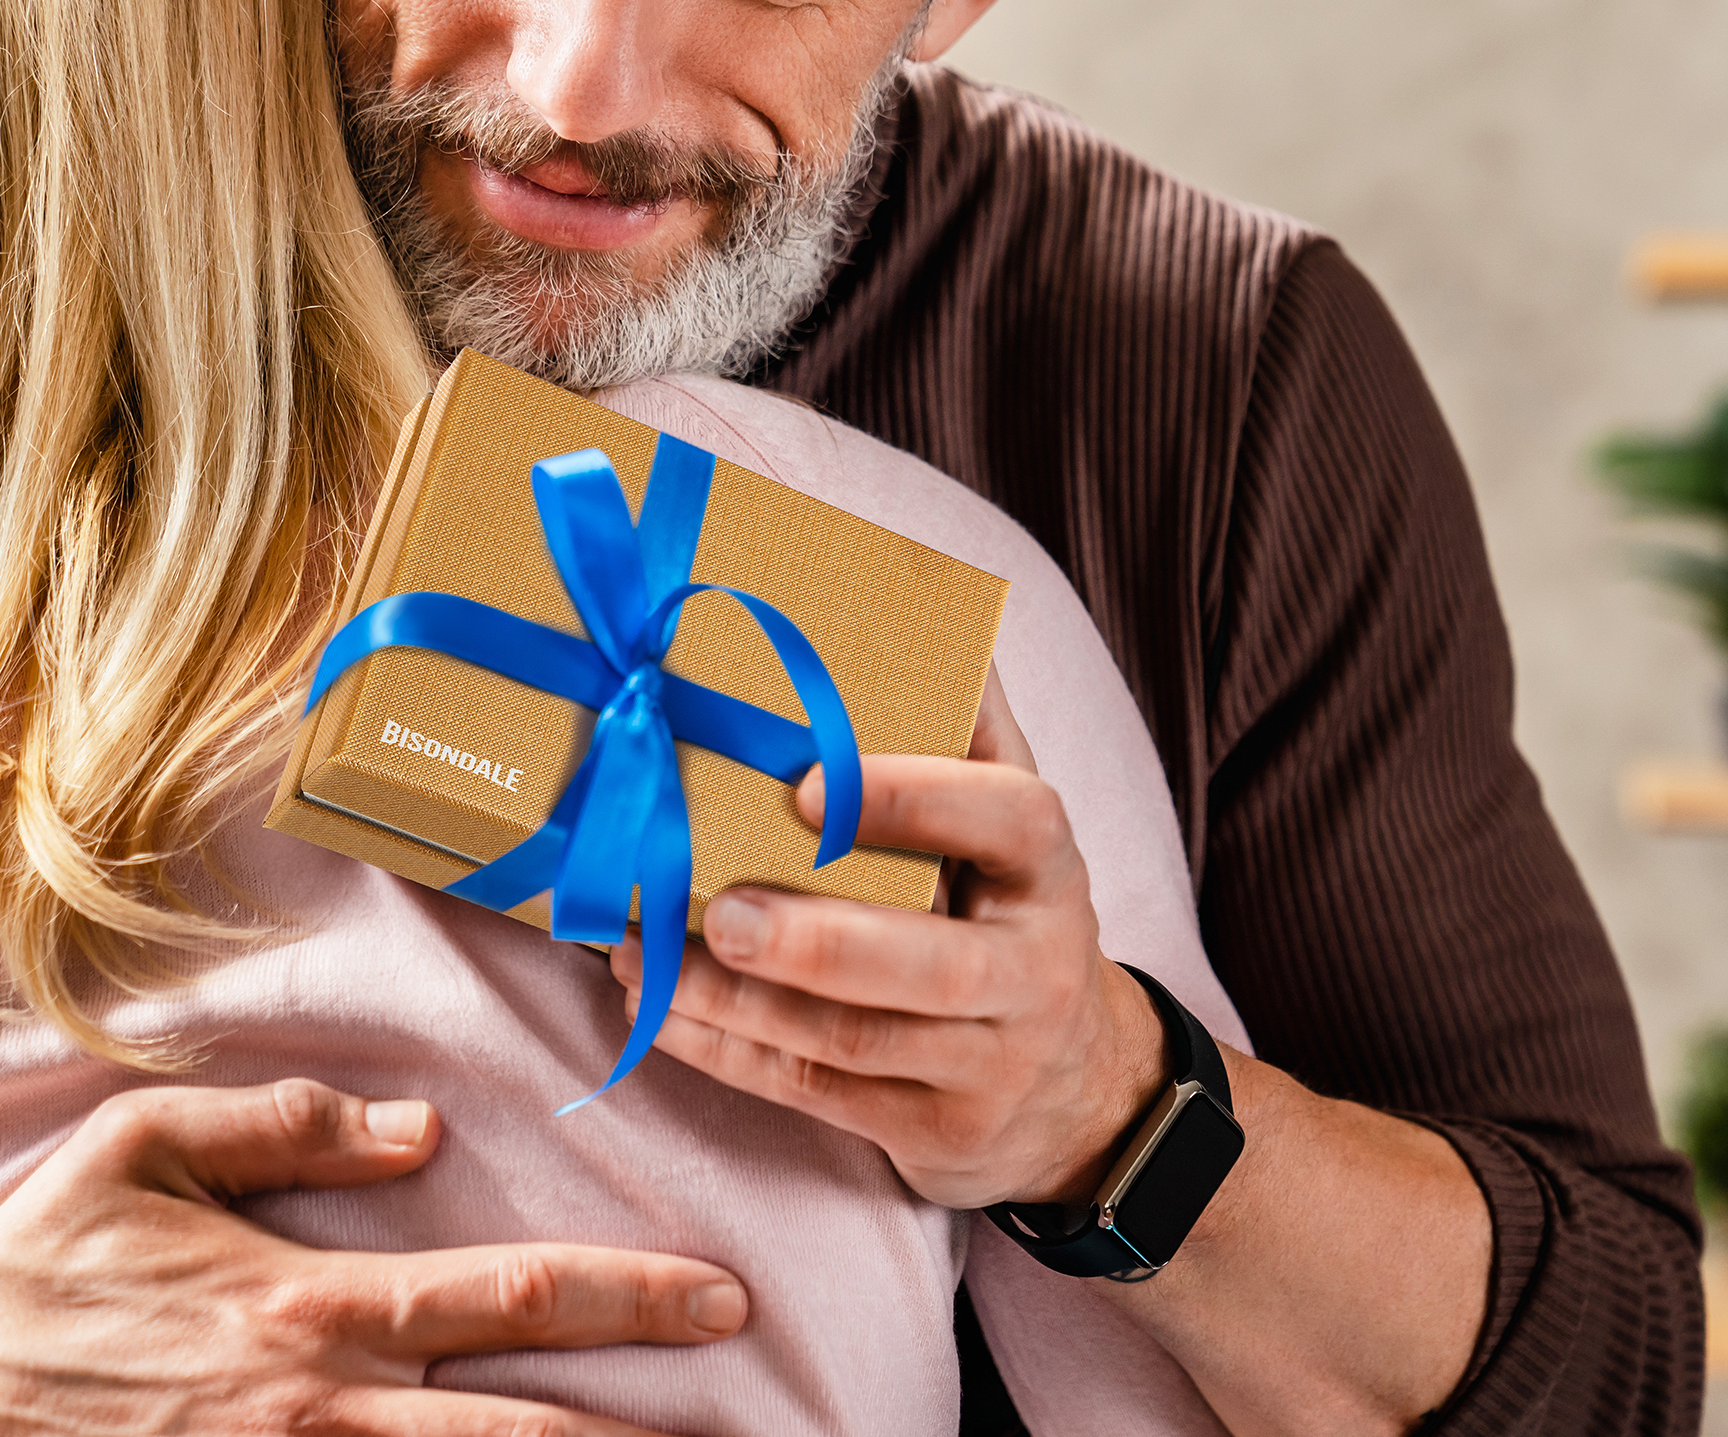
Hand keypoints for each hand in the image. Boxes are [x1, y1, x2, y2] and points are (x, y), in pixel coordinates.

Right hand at [0, 1078, 745, 1436]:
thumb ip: (286, 1122)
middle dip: (640, 1426)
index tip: (717, 1297)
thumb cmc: (35, 1264)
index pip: (505, 1293)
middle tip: (741, 1420)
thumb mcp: (143, 1144)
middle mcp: (320, 1404)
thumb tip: (417, 1128)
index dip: (623, 1294)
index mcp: (310, 1302)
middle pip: (516, 1424)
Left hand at [610, 670, 1166, 1208]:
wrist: (1082, 1092)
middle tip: (717, 908)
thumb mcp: (1017, 824)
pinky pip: (818, 1094)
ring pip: (856, 1042)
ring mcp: (988, 1064)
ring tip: (645, 955)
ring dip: (740, 1001)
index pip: (1009, 821)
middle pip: (929, 965)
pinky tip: (658, 1012)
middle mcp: (1034, 971)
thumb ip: (971, 724)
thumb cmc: (1011, 913)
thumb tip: (924, 596)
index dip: (913, 799)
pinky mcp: (933, 1131)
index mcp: (1049, 871)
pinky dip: (729, 1053)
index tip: (807, 785)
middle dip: (816, 942)